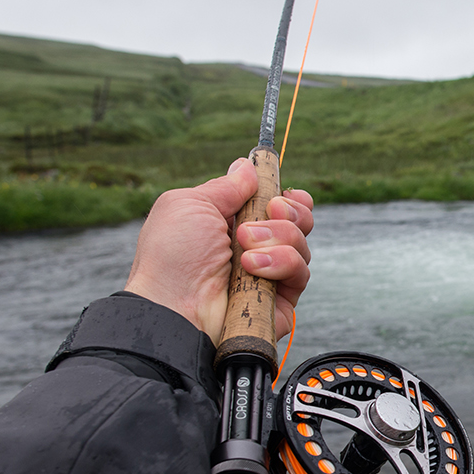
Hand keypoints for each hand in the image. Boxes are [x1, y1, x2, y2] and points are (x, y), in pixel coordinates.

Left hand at [124, 158, 313, 342]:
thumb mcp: (191, 204)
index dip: (286, 196)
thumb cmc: (172, 257)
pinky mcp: (280, 301)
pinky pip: (301, 273)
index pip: (277, 204)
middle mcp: (254, 248)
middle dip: (289, 210)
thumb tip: (248, 166)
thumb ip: (227, 185)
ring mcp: (269, 275)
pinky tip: (255, 268)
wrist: (175, 306)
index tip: (281, 193)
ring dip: (278, 237)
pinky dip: (281, 263)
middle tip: (269, 211)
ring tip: (246, 251)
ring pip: (301, 244)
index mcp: (232, 224)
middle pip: (299, 220)